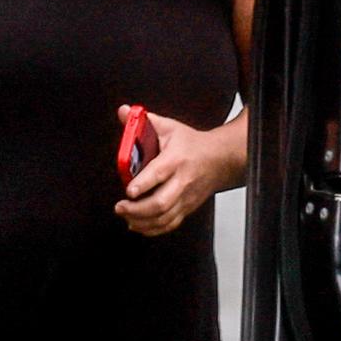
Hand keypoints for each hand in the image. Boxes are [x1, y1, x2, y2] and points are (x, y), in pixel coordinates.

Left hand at [115, 109, 245, 236]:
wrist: (219, 159)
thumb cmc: (192, 143)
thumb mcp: (169, 127)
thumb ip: (143, 121)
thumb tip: (123, 112)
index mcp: (176, 159)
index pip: (159, 173)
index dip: (143, 184)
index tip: (129, 190)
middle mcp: (182, 181)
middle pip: (161, 202)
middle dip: (137, 209)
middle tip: (120, 206)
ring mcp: (185, 198)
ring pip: (164, 218)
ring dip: (142, 221)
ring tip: (125, 216)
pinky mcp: (186, 208)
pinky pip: (170, 224)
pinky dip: (152, 229)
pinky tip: (138, 225)